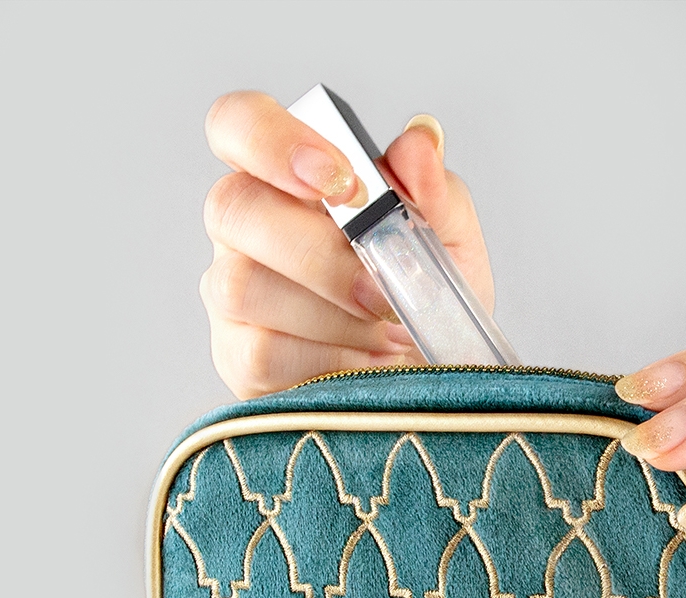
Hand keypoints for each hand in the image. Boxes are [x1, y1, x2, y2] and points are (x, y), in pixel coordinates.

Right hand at [200, 91, 493, 397]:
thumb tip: (420, 142)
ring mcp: (233, 295)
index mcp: (288, 179)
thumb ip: (436, 191)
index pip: (238, 124)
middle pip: (233, 207)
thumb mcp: (452, 244)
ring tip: (386, 331)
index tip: (339, 179)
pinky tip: (366, 363)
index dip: (270, 140)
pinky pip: (261, 353)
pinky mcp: (239, 359)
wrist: (433, 385)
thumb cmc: (427, 303)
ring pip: (242, 285)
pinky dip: (328, 359)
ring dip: (330, 314)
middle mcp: (248, 229)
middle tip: (382, 289)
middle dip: (318, 253)